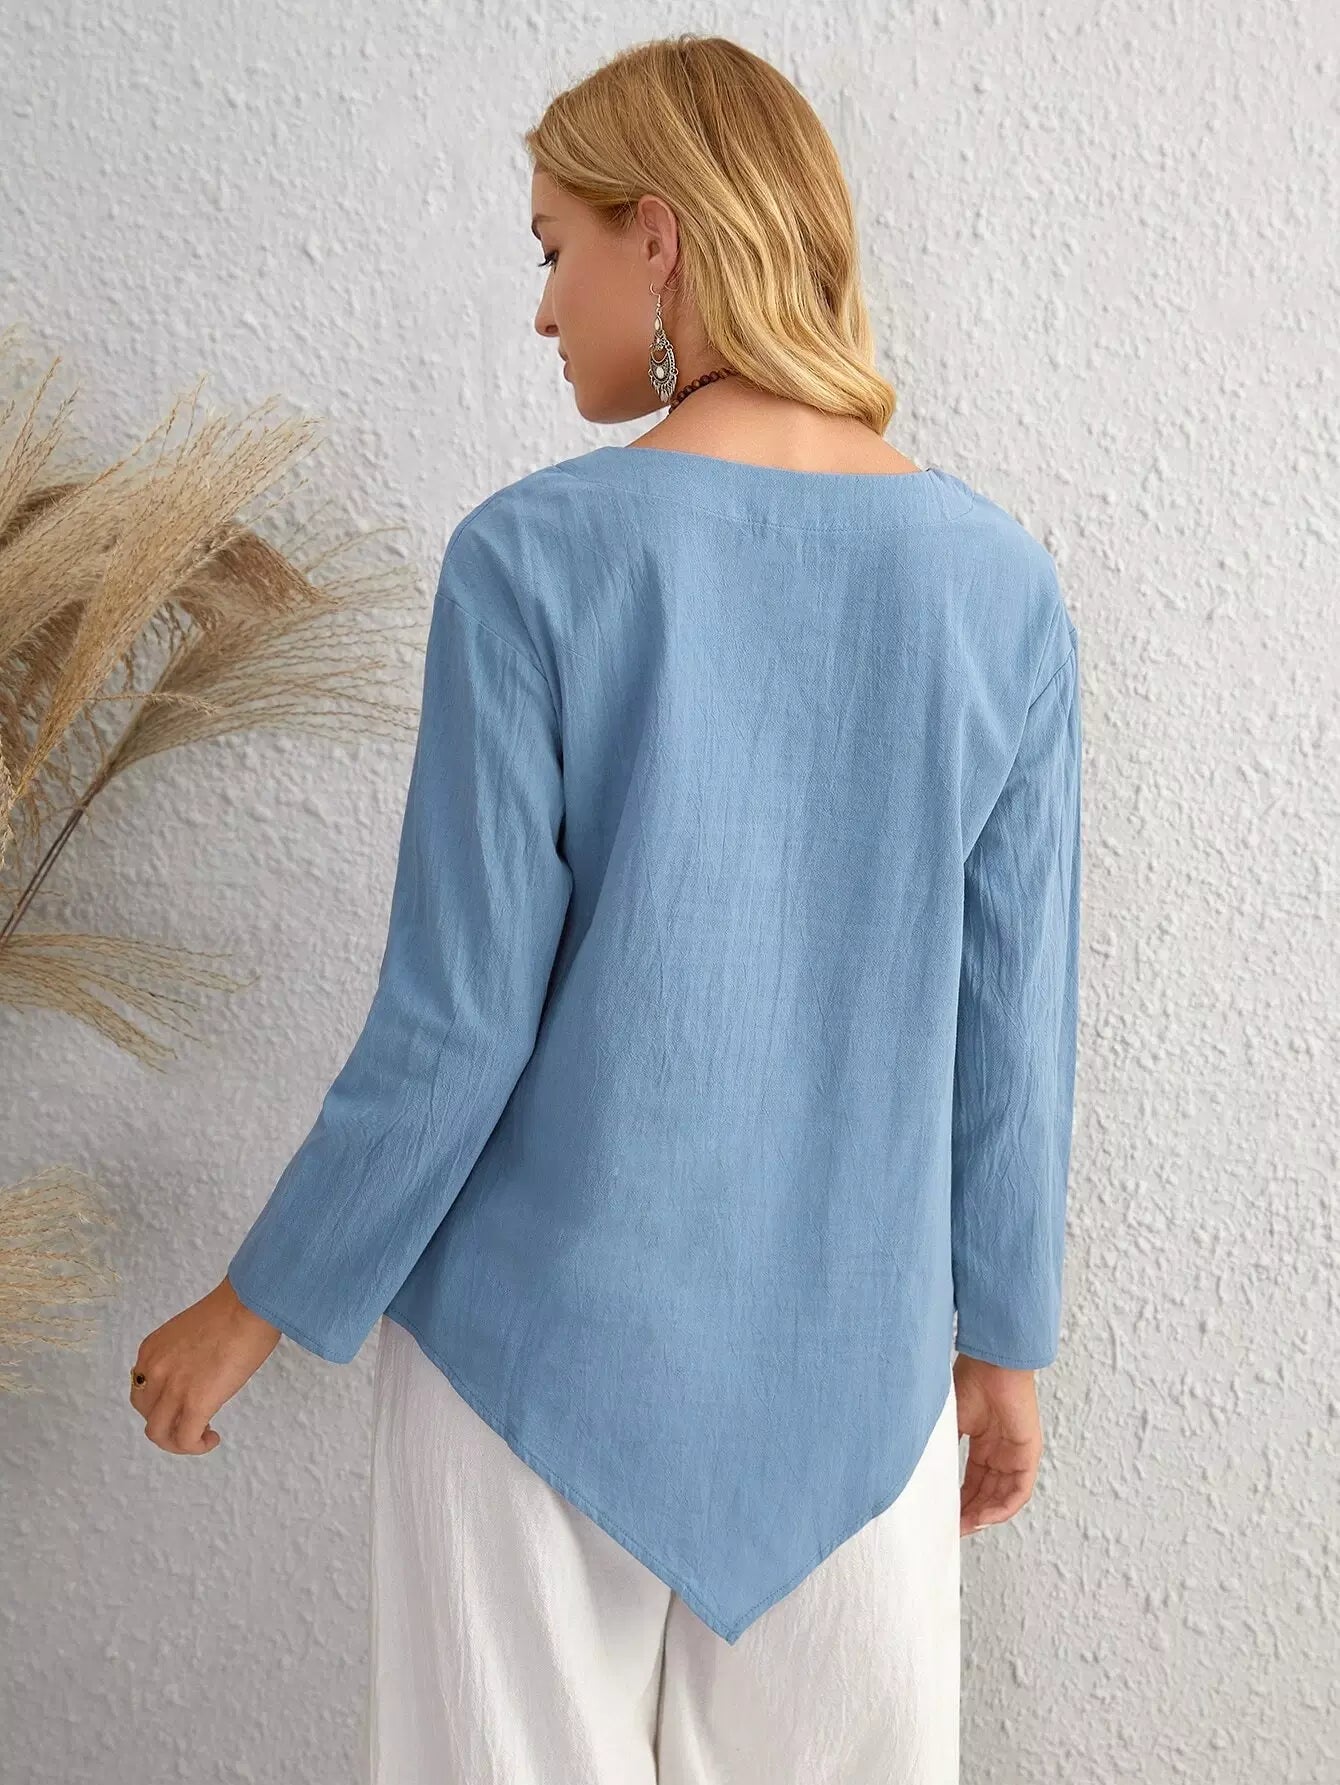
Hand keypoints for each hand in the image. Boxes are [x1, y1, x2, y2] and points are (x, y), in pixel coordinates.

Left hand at [129, 1276, 281, 1454]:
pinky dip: (196, 1446)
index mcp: (152, 1350)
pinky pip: (185, 1440)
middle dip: (168, 1422)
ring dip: (178, 1441)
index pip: (142, 1389)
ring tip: (202, 1435)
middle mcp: (154, 1370)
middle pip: (147, 1414)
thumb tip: (197, 1372)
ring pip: (158, 1434)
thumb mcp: (191, 1330)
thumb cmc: (235, 1308)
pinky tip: (213, 1437)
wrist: (250, 1305)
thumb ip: (182, 1354)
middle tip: (191, 1421)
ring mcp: (172, 1389)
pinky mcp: (195, 1403)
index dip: (161, 1403)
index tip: (182, 1404)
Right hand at [953, 1353, 1042, 1536]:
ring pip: (1002, 1496)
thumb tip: (920, 1474)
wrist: (992, 1363)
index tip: (943, 1518)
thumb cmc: (969, 1381)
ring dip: (983, 1515)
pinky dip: (1002, 1507)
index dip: (958, 1501)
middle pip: (986, 1493)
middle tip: (951, 1530)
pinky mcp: (1028, 1454)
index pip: (972, 1482)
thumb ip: (941, 1448)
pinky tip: (983, 1517)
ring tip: (963, 1528)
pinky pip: (1019, 1491)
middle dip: (969, 1514)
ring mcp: (1016, 1454)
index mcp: (983, 1442)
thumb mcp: (948, 1422)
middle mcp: (1000, 1451)